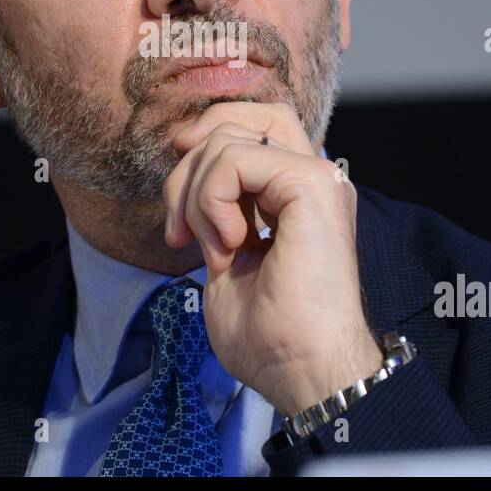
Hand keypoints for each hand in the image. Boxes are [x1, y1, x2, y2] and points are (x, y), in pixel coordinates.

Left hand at [162, 102, 383, 416]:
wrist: (303, 371)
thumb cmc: (270, 337)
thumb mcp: (224, 258)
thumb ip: (213, 213)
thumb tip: (187, 182)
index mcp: (294, 195)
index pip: (250, 128)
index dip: (205, 141)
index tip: (175, 202)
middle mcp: (310, 179)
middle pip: (238, 119)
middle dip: (188, 167)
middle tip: (178, 232)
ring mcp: (315, 177)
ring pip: (227, 140)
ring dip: (196, 196)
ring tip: (212, 250)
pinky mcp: (310, 185)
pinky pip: (234, 160)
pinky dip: (211, 201)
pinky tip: (227, 246)